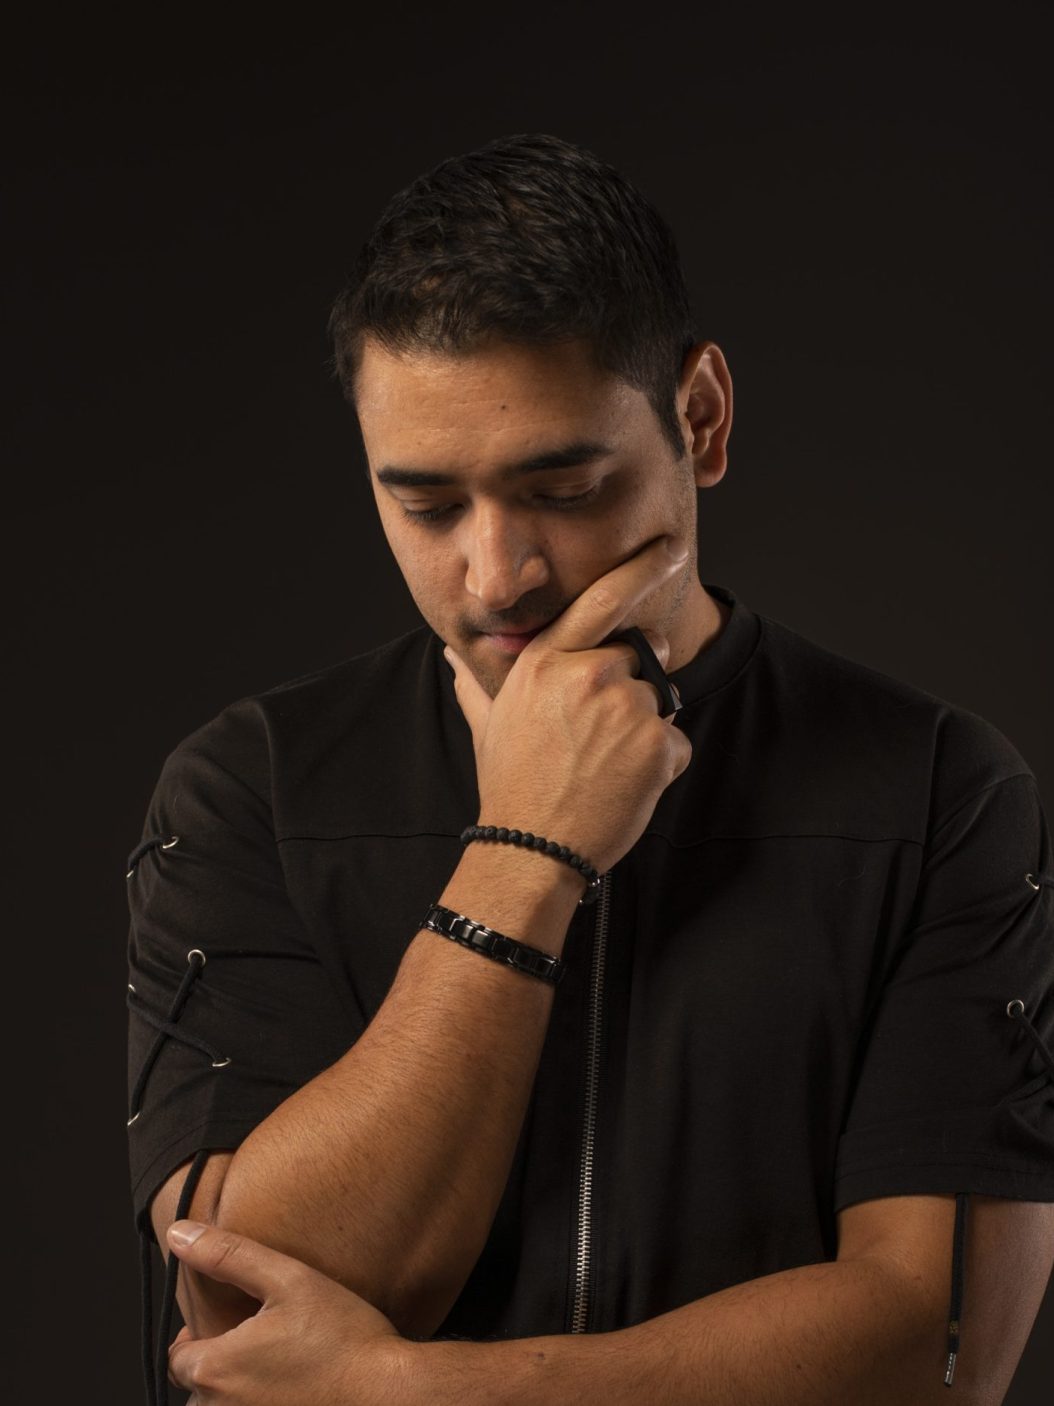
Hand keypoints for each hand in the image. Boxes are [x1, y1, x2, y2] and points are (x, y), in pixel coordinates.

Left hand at [165, 1220, 410, 1404]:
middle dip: (217, 1366)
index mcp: (216, 1369)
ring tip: (273, 1369)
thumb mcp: (288, 1279)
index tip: (229, 1325)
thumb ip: (228, 1255)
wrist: (388, 1394)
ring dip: (235, 1392)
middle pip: (197, 1388)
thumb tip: (180, 1234)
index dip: (196, 1337)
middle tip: (255, 1344)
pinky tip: (290, 1389)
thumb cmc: (343, 1339)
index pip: (177, 1357)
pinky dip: (258, 1404)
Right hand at [445, 534, 692, 876]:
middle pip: (643, 651)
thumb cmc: (510, 785)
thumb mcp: (488, 724)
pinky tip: (623, 785)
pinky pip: (675, 743)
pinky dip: (659, 766)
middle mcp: (590, 673)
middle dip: (636, 680)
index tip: (670, 548)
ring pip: (659, 701)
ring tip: (603, 765)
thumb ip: (475, 681)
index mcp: (549, 660)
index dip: (642, 569)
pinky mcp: (658, 744)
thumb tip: (452, 654)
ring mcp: (627, 707)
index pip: (603, 599)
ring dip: (643, 730)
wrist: (532, 847)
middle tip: (602, 731)